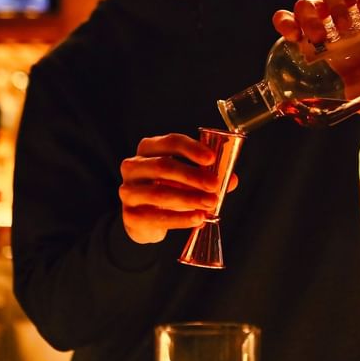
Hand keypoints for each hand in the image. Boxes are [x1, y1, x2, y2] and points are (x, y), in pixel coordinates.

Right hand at [119, 133, 238, 243]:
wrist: (143, 219)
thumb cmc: (167, 189)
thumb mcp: (186, 178)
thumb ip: (207, 176)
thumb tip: (231, 180)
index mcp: (148, 149)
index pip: (170, 142)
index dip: (192, 149)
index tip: (211, 158)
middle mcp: (133, 166)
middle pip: (163, 166)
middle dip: (193, 176)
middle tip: (215, 185)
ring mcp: (128, 191)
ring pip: (160, 193)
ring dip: (190, 199)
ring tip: (210, 203)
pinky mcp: (130, 215)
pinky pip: (157, 217)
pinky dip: (181, 219)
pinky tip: (198, 218)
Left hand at [272, 0, 359, 110]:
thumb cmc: (359, 51)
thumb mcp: (353, 70)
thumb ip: (353, 86)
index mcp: (308, 28)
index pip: (286, 19)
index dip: (285, 23)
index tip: (293, 36)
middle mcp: (320, 10)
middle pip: (305, 6)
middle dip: (309, 21)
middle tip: (320, 38)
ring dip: (335, 9)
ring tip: (346, 29)